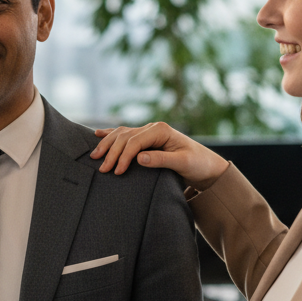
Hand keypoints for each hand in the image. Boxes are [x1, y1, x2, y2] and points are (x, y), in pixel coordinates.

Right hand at [91, 122, 227, 189]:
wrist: (206, 165)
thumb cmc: (197, 163)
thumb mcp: (182, 163)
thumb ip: (161, 159)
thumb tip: (139, 158)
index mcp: (161, 130)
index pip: (135, 142)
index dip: (123, 156)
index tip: (117, 172)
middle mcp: (152, 128)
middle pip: (125, 137)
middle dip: (111, 153)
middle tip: (102, 169)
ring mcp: (148, 132)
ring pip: (121, 134)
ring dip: (107, 144)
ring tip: (95, 156)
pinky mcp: (146, 139)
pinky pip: (124, 134)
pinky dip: (110, 134)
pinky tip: (97, 134)